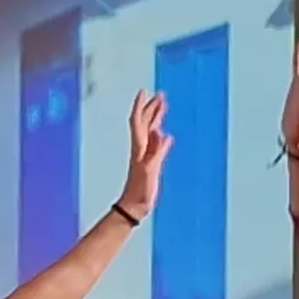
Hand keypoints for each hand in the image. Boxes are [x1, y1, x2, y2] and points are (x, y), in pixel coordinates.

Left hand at [115, 89, 171, 220]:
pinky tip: (164, 134)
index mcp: (139, 147)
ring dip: (155, 117)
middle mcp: (140, 148)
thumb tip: (161, 133)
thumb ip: (156, 151)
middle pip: (145, 122)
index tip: (144, 91)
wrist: (134, 206)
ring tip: (163, 106)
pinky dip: (160, 136)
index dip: (141, 106)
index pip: (138, 121)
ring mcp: (145, 155)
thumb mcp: (149, 170)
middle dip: (151, 107)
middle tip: (160, 94)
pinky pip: (155, 144)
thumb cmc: (140, 190)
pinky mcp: (150, 163)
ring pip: (150, 131)